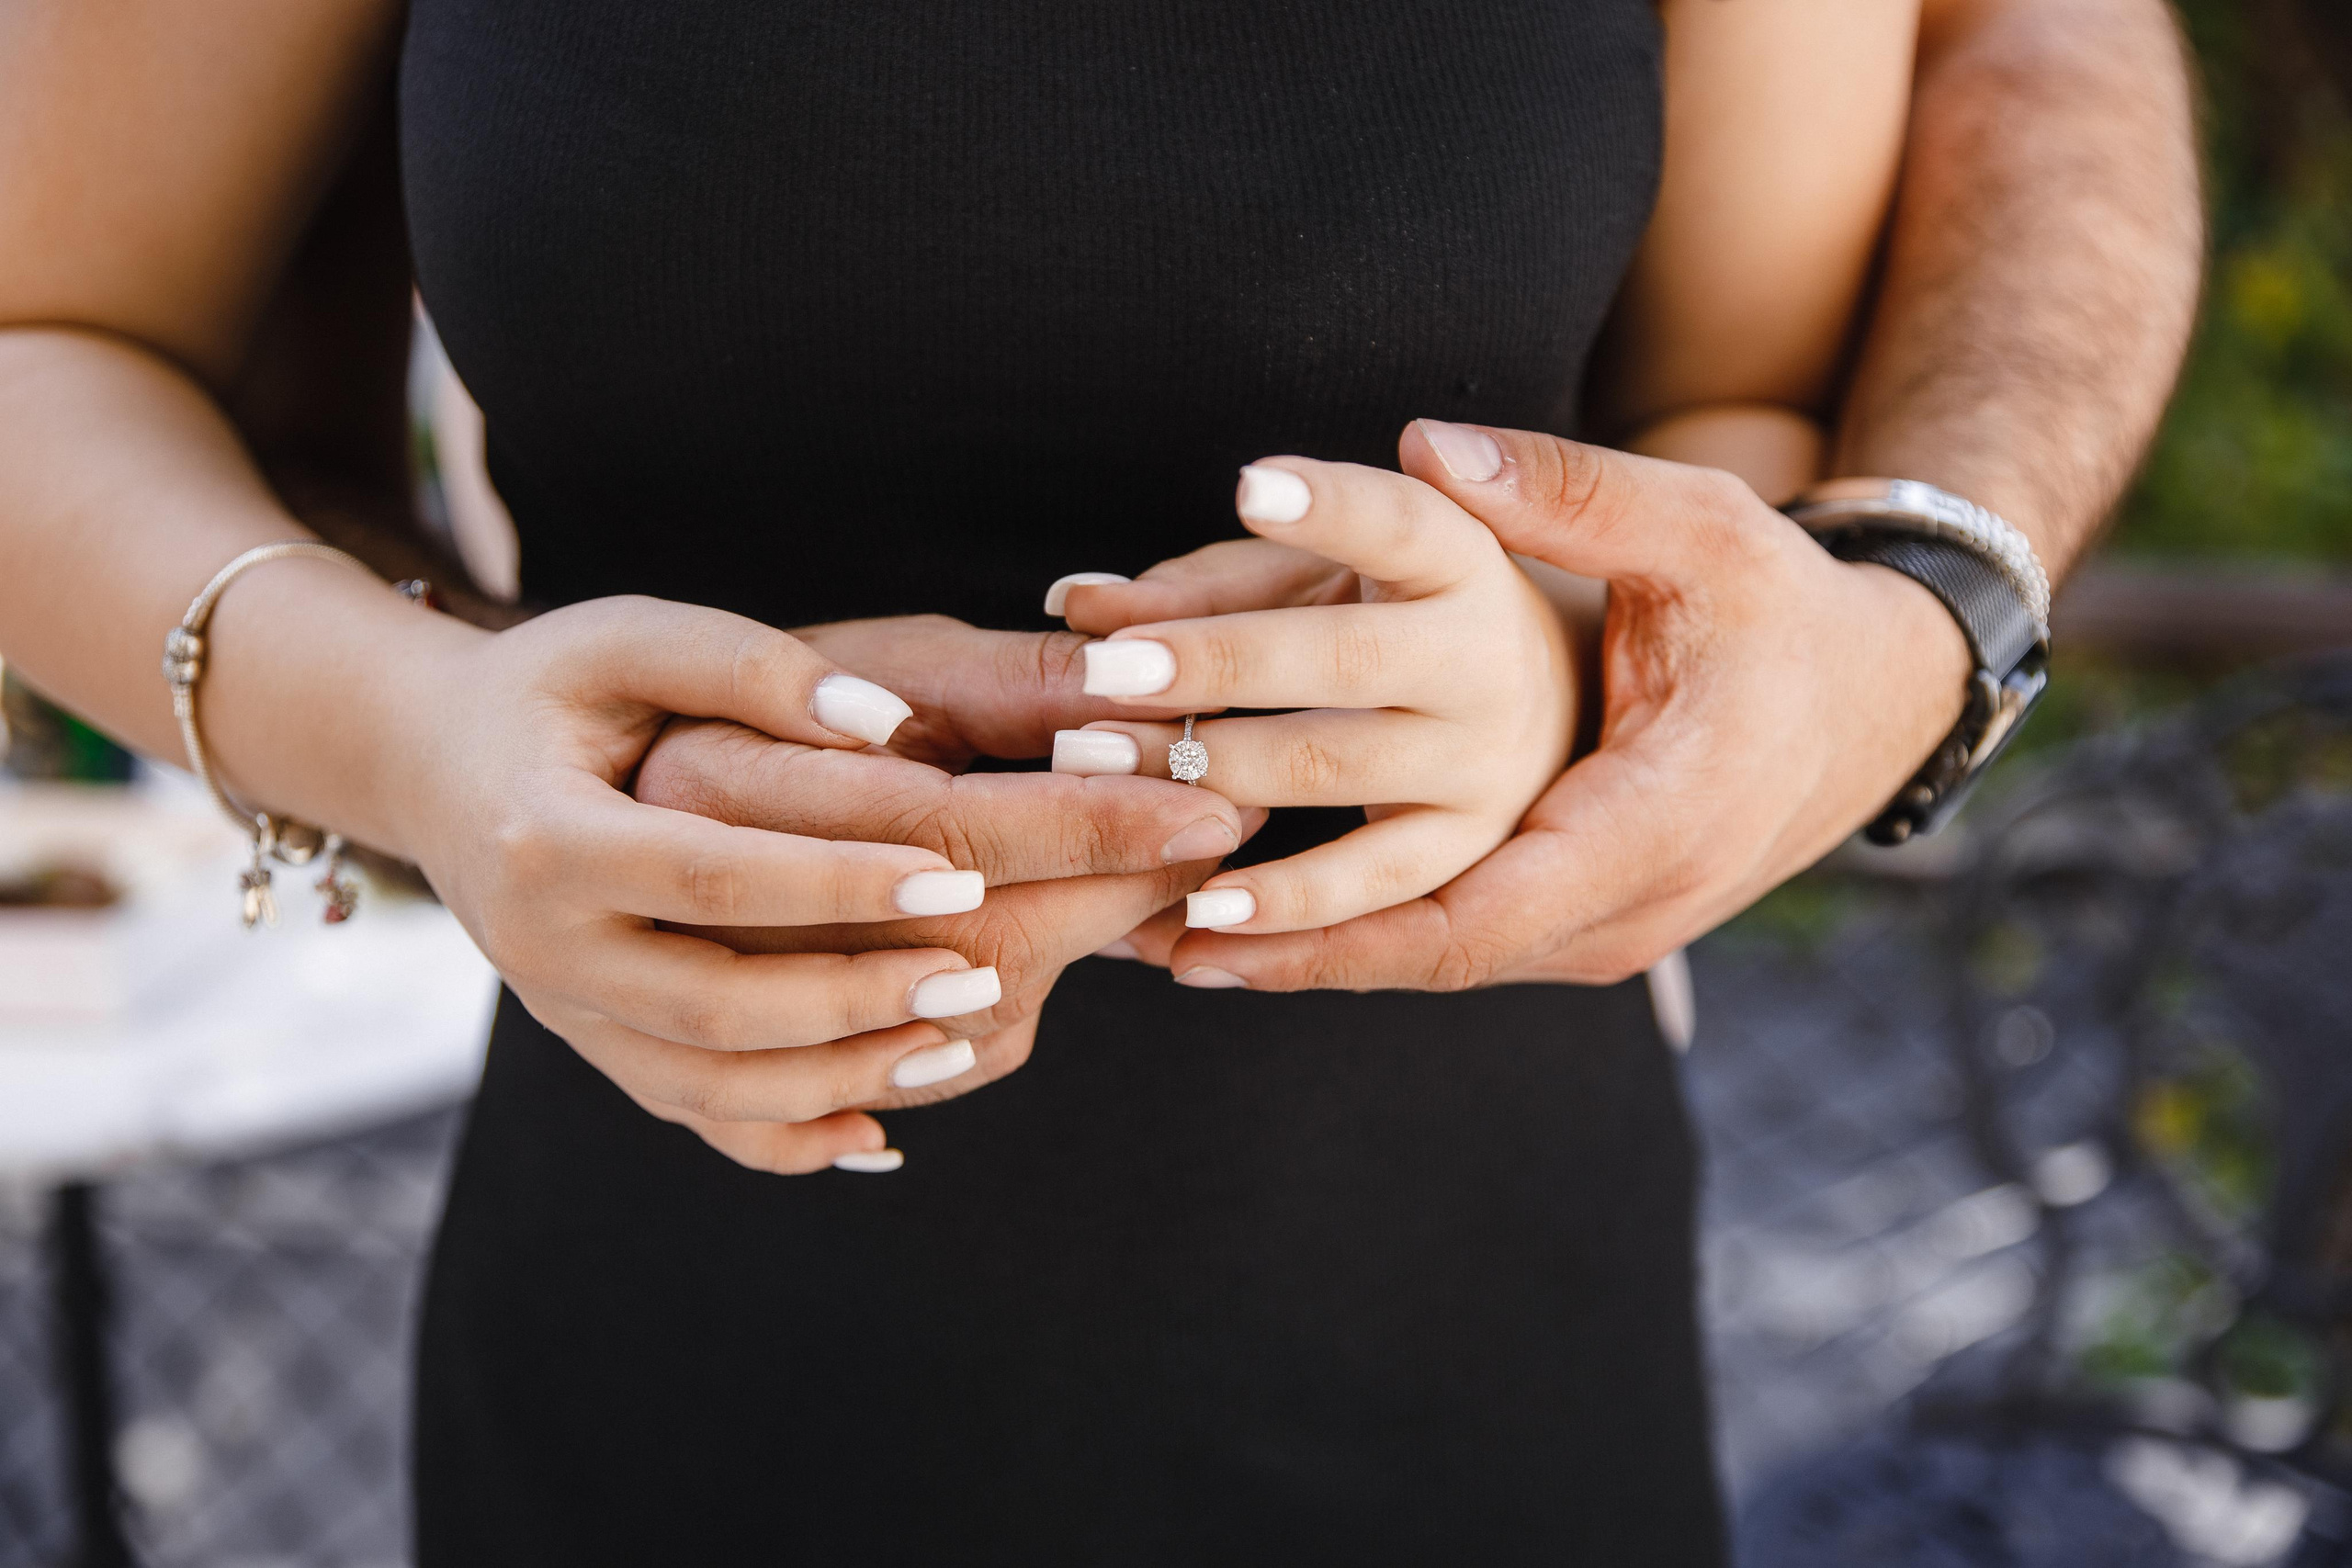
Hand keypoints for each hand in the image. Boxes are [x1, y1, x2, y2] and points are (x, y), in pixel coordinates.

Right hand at [393, 596, 1247, 1174]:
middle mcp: (546, 948)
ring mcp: (569, 1015)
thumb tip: (885, 724)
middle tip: (986, 972)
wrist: (440, 768)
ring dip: (843, 1075)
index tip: (961, 869)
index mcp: (548, 837)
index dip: (839, 879)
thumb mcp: (628, 638)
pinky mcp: (598, 1050)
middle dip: (859, 996)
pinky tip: (880, 1133)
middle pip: (717, 1006)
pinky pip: (694, 1118)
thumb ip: (748, 664)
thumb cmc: (557, 687)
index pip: (712, 873)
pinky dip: (787, 1139)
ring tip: (960, 1038)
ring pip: (712, 1086)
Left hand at [1038, 454, 1575, 940]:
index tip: (1251, 483)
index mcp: (1473, 564)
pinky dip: (1280, 911)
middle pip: (1345, 661)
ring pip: (1339, 773)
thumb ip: (1221, 578)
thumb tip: (1077, 603)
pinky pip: (1372, 893)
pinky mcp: (1474, 857)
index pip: (1404, 524)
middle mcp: (1492, 667)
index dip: (1334, 507)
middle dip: (1218, 665)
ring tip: (1100, 771)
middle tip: (1101, 670)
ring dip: (1215, 777)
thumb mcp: (1344, 573)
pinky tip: (1192, 919)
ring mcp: (1489, 770)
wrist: (1608, 717)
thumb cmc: (1434, 617)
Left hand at [1128, 419, 1970, 990]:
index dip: (1333, 927)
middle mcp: (1628, 907)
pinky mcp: (1580, 928)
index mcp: (1655, 821)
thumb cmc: (1779, 608)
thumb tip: (1424, 447)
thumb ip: (1565, 491)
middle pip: (1428, 955)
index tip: (1209, 918)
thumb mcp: (1698, 530)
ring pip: (1433, 964)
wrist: (1872, 701)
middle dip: (1281, 944)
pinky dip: (1355, 942)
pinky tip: (1247, 927)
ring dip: (1304, 956)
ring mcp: (1606, 934)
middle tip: (1137, 922)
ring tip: (1156, 940)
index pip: (1473, 912)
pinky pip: (1455, 945)